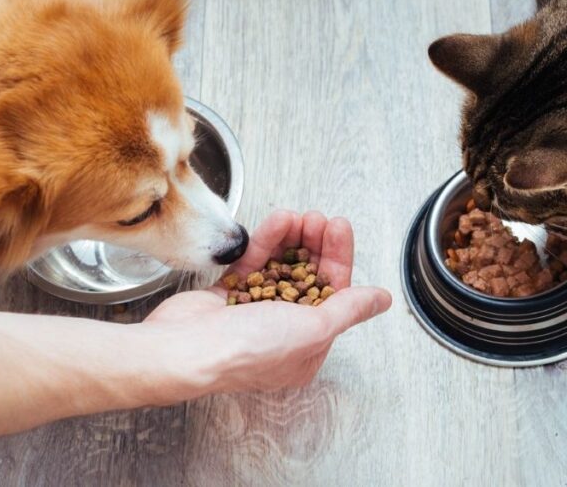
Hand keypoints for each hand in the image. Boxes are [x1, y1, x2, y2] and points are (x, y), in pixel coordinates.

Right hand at [142, 210, 390, 400]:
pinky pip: (253, 263)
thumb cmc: (247, 350)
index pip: (332, 294)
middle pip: (307, 278)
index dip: (337, 258)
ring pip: (280, 266)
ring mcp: (253, 313)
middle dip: (315, 245)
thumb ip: (348, 309)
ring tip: (298, 215)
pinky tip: (278, 220)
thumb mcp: (313, 329)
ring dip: (292, 239)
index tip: (338, 228)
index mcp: (306, 348)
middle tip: (318, 218)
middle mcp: (281, 332)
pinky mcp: (227, 296)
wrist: (185, 349)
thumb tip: (381, 300)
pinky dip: (266, 242)